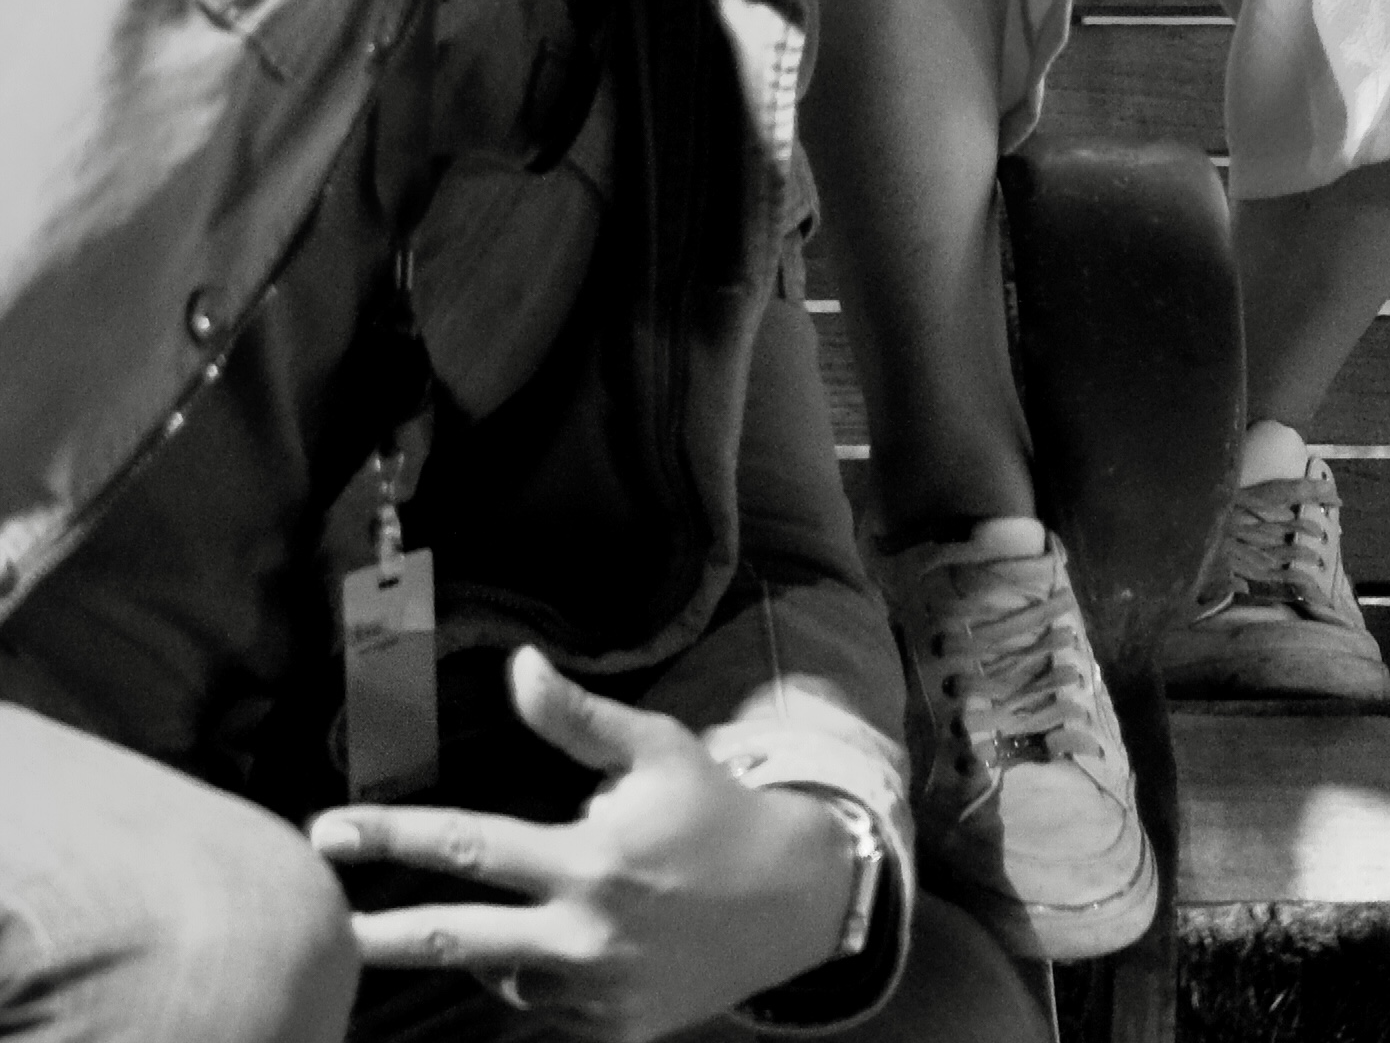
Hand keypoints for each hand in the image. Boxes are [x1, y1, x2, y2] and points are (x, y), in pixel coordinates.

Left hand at [311, 645, 860, 1039]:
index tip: (328, 832)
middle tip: (318, 931)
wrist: (789, 903)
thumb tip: (516, 666)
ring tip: (489, 914)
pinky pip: (542, 1009)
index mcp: (588, 860)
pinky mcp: (613, 1032)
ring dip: (480, 950)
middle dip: (381, 937)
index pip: (468, 847)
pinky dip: (531, 978)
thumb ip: (577, 719)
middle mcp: (583, 935)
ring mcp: (596, 994)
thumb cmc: (712, 811)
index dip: (392, 837)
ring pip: (501, 978)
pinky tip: (548, 946)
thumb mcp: (655, 749)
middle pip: (458, 940)